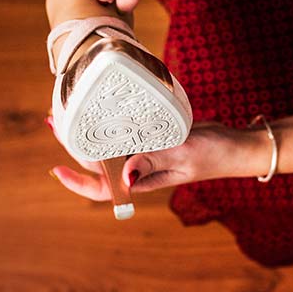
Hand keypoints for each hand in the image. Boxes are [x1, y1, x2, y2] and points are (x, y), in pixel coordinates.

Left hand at [48, 122, 266, 200]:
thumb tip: (124, 173)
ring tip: (69, 108)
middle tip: (56, 120)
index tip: (58, 168)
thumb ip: (154, 159)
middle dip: (75, 144)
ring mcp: (146, 150)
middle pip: (100, 162)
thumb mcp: (184, 154)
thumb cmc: (215, 154)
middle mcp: (140, 167)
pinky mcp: (154, 133)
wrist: (236, 144)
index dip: (79, 182)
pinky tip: (103, 103)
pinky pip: (127, 128)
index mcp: (144, 179)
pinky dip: (112, 118)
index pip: (104, 188)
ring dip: (90, 128)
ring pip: (111, 143)